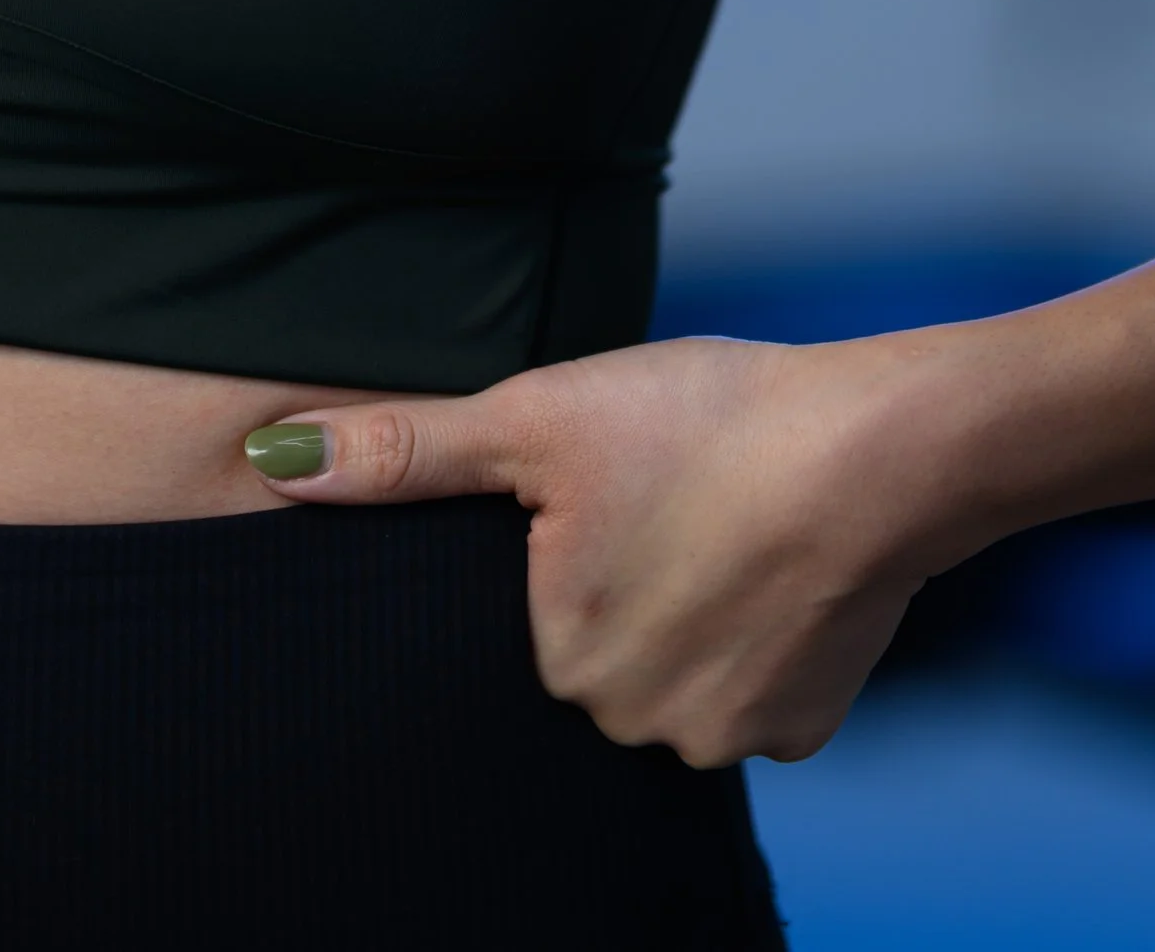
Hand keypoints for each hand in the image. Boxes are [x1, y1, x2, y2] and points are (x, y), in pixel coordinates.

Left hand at [244, 334, 930, 766]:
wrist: (880, 450)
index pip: (530, 608)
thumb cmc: (703, 419)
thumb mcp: (535, 416)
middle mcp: (635, 725)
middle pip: (600, 649)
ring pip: (674, 669)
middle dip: (621, 580)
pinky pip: (752, 686)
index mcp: (561, 658)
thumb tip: (273, 466)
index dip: (562, 540)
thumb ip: (405, 452)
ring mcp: (726, 738)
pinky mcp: (805, 729)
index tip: (601, 490)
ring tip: (718, 520)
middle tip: (666, 497)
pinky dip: (756, 630)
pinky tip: (769, 562)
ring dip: (688, 606)